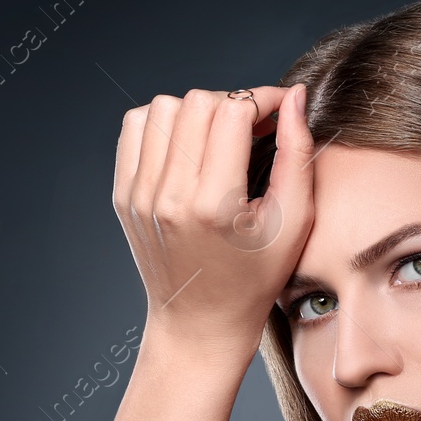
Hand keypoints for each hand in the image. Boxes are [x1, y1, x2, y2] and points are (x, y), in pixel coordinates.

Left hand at [112, 84, 313, 364]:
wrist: (200, 323)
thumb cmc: (254, 279)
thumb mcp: (293, 223)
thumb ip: (297, 155)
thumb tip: (292, 97)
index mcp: (213, 205)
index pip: (233, 111)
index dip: (262, 99)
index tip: (278, 111)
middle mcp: (168, 196)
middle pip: (197, 102)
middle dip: (232, 104)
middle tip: (252, 128)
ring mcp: (139, 195)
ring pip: (162, 107)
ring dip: (195, 111)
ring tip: (218, 138)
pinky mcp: (123, 195)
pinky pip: (136, 128)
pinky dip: (164, 123)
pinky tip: (188, 146)